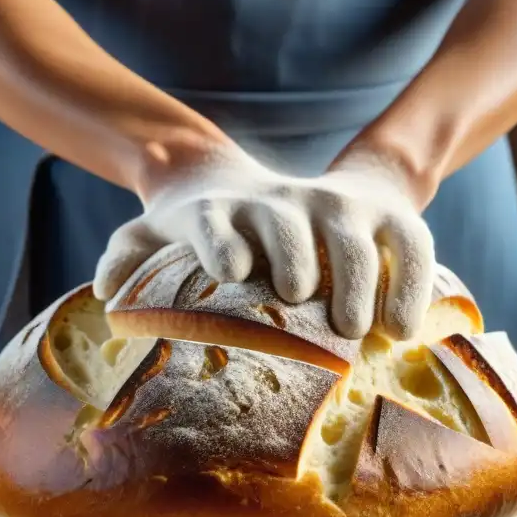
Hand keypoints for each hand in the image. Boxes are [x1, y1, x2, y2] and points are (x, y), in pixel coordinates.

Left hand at [93, 145, 435, 340]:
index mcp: (224, 210)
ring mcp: (339, 206)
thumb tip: (105, 293)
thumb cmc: (221, 228)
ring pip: (353, 232)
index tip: (230, 271)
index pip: (216, 218)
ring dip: (356, 276)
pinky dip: (411, 281)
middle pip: (289, 220)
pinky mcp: (387, 216)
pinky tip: (402, 327)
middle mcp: (283, 202)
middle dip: (295, 253)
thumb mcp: (164, 231)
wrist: (302, 188)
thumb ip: (129, 256)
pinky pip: (411, 243)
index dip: (221, 238)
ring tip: (355, 328)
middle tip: (298, 297)